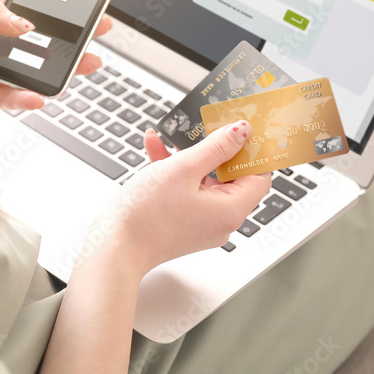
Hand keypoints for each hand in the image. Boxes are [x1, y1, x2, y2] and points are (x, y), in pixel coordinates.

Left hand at [0, 0, 112, 121]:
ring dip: (65, 68)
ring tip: (86, 65)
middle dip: (76, 34)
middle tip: (100, 31)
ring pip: (41, 68)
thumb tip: (24, 23)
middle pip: (47, 36)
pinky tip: (39, 96)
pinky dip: (31, 98)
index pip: (34, 1)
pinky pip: (19, 98)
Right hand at [89, 121, 270, 278]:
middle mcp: (221, 220)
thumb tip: (242, 131)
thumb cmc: (146, 215)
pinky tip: (156, 150)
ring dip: (190, 157)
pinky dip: (175, 172)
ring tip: (172, 137)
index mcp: (231, 210)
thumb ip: (216, 147)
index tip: (240, 129)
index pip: (258, 175)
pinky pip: (188, 192)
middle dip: (215, 149)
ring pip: (205, 181)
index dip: (251, 150)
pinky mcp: (183, 223)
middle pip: (231, 177)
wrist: (114, 247)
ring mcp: (201, 223)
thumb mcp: (183, 169)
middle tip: (205, 126)